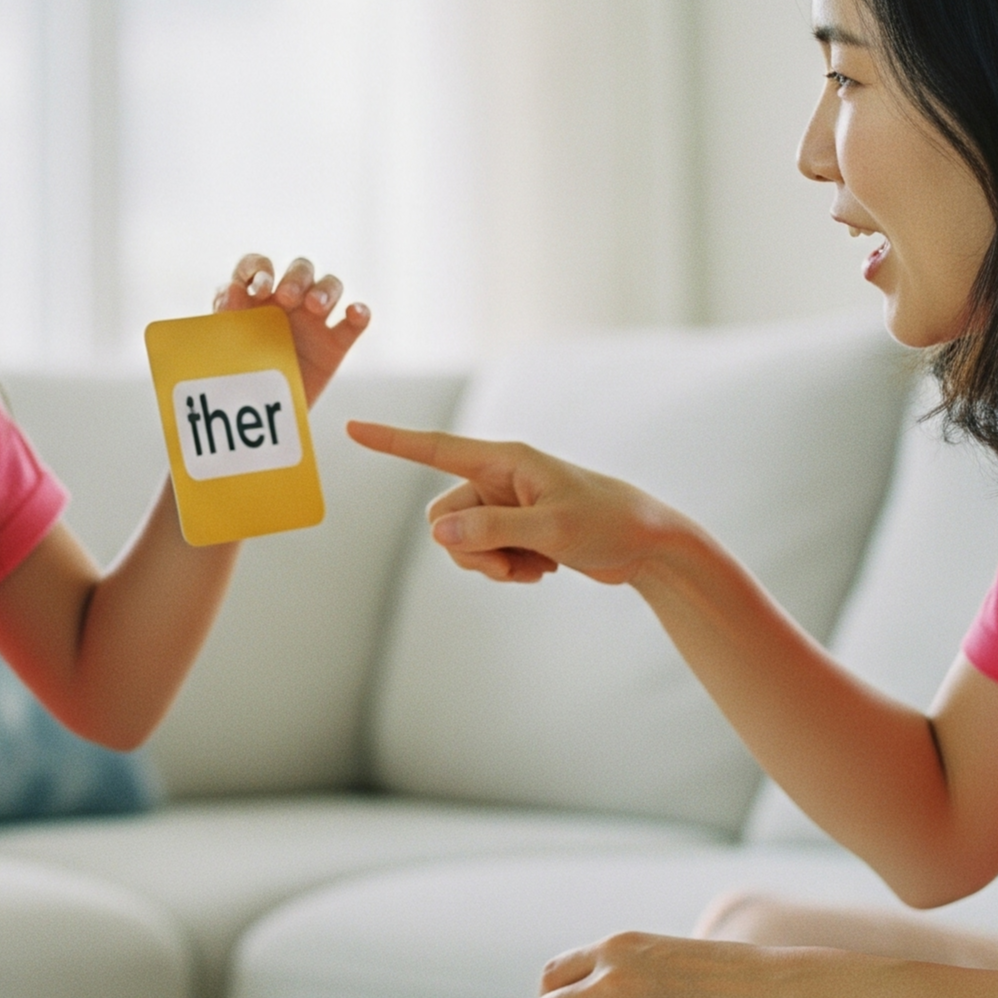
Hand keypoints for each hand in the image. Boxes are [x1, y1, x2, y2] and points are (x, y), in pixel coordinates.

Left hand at [214, 253, 368, 404]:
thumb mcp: (226, 345)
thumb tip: (231, 288)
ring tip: (315, 306)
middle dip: (296, 278)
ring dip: (325, 289)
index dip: (259, 269)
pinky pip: (354, 322)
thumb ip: (226, 316)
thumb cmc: (239, 374)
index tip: (259, 289)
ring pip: (330, 286)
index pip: (258, 265)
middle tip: (286, 298)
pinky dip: (359, 313)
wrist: (259, 415)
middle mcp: (287, 301)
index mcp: (256, 296)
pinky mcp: (335, 343)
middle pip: (301, 269)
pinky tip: (355, 314)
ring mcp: (314, 320)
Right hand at [343, 425, 672, 585]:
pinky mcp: (514, 529)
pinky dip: (505, 568)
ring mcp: (504, 505)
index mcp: (504, 460)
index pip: (434, 448)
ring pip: (460, 543)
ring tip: (534, 568)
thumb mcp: (551, 528)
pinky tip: (542, 569)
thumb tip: (439, 534)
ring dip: (490, 564)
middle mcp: (498, 478)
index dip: (391, 441)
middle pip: (444, 518)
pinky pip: (482, 554)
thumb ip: (492, 530)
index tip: (351, 428)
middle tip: (513, 565)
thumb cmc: (606, 522)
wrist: (646, 545)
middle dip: (469, 551)